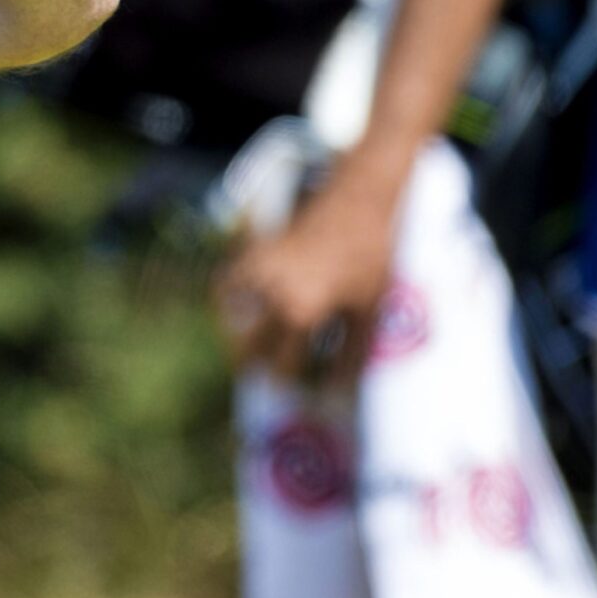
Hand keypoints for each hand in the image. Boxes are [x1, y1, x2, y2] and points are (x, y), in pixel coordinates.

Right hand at [213, 177, 399, 383]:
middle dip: (257, 368)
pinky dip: (229, 301)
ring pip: (229, 316)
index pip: (283, 366)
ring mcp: (257, 271)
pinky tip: (242, 312)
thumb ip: (351, 356)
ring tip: (252, 351)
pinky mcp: (254, 253)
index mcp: (301, 313)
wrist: (356, 202)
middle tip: (269, 379)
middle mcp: (271, 294)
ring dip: (237, 336)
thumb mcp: (369, 311)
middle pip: (247, 349)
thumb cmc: (370, 258)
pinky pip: (227, 284)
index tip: (300, 395)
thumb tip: (337, 392)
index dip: (292, 386)